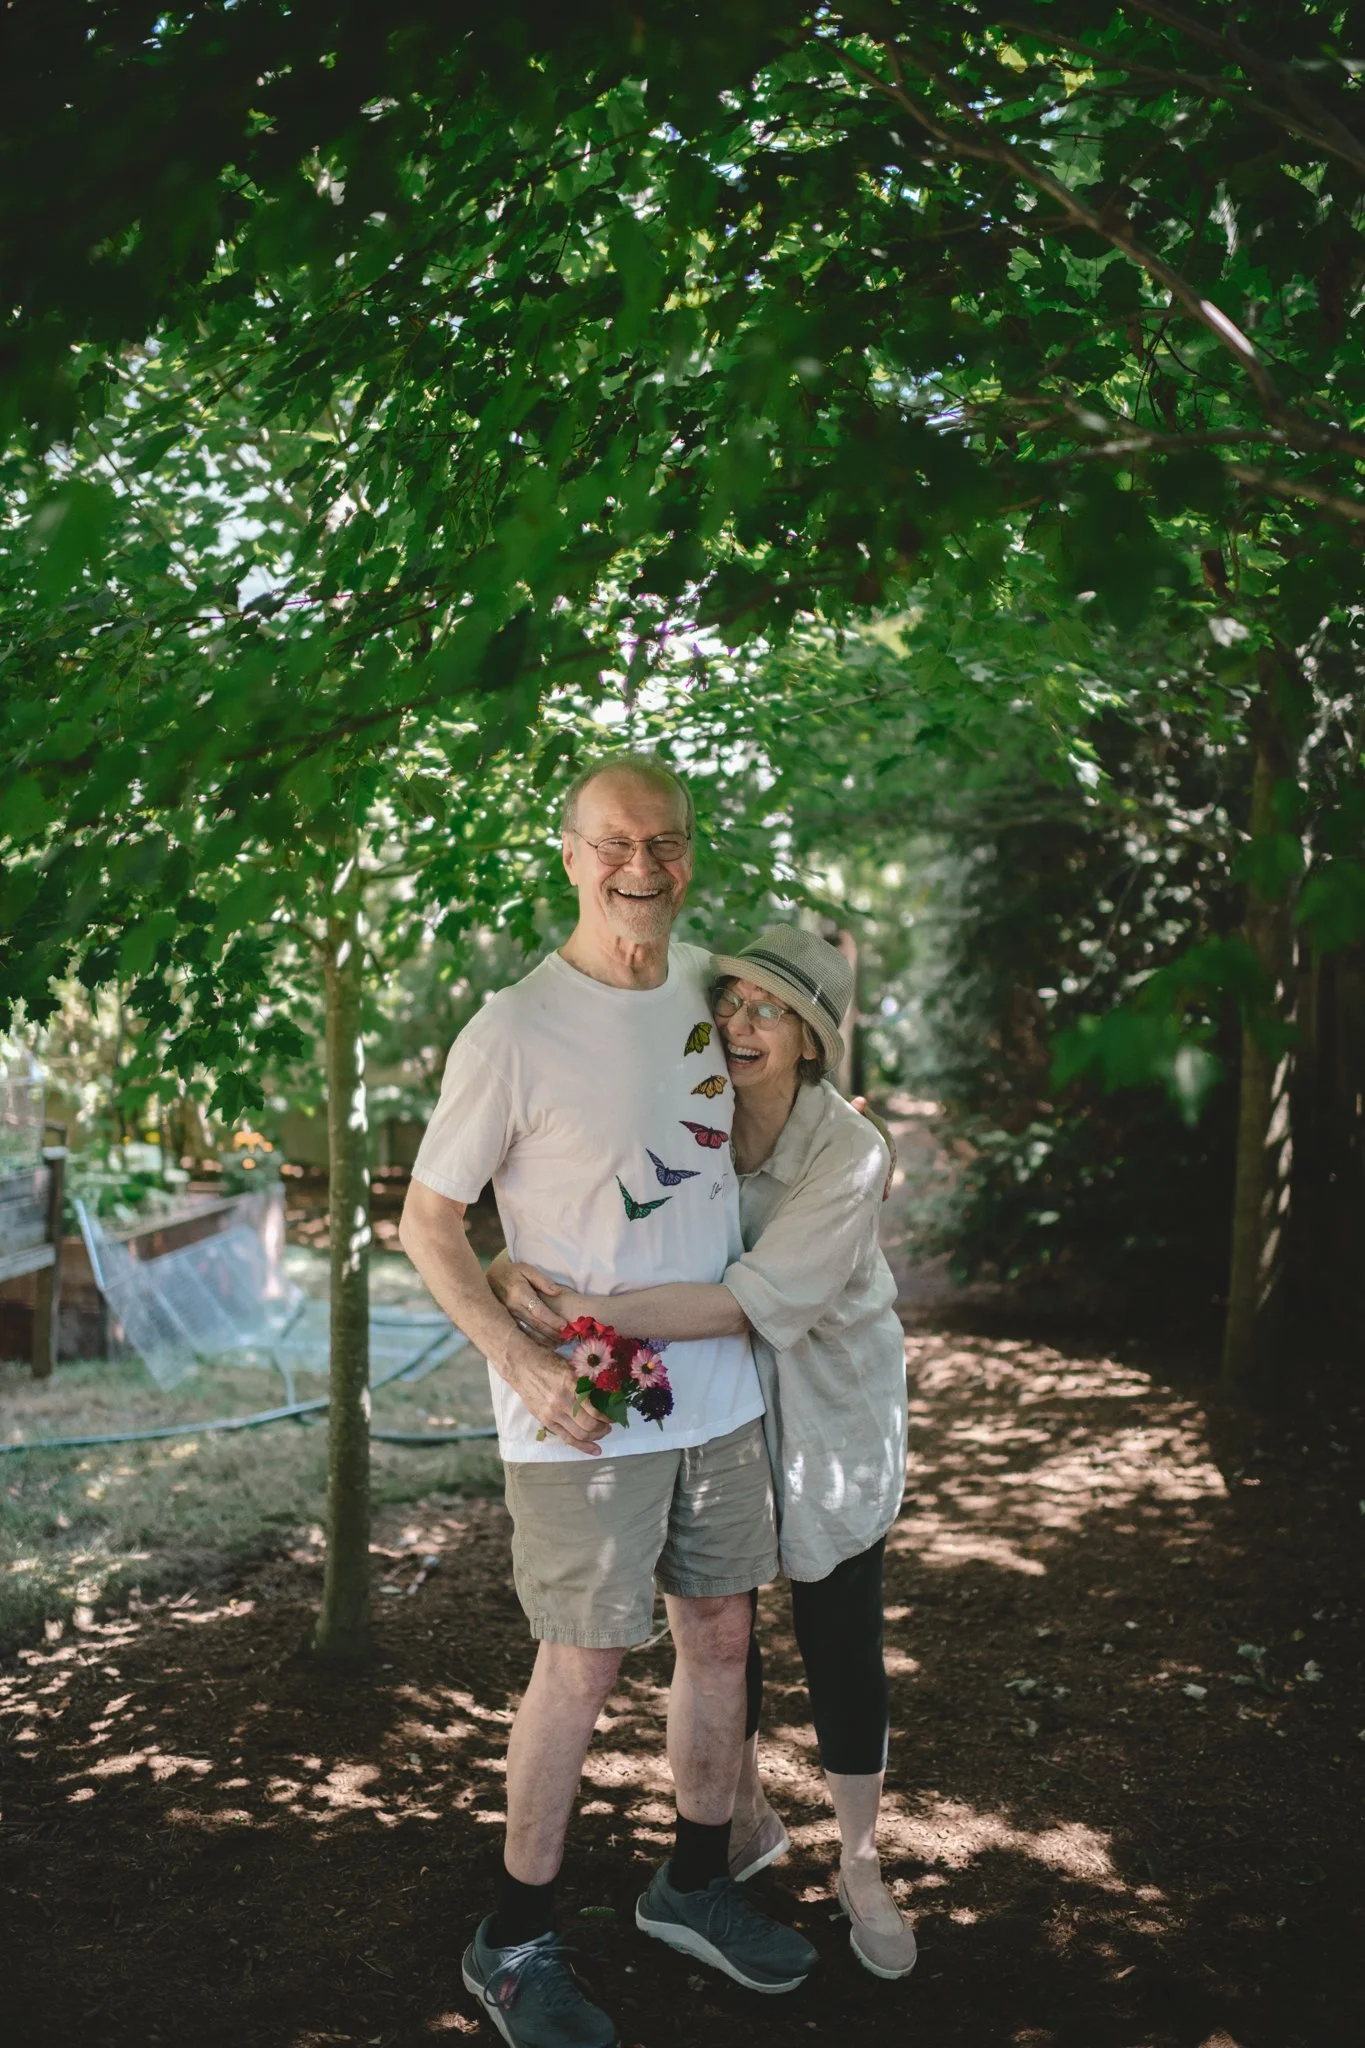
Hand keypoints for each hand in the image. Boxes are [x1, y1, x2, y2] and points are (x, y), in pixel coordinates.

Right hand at [486, 1253, 566, 1342]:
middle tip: (568, 1338)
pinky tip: (547, 1345)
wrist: (491, 1278)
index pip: (538, 1310)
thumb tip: (557, 1292)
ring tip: (561, 1343)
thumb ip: (542, 1280)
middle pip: (536, 1324)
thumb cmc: (513, 1273)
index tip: (565, 1325)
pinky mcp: (508, 1323)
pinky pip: (523, 1335)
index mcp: (520, 1294)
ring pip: (530, 1333)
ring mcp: (510, 1318)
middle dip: (553, 1333)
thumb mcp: (527, 1269)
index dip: (552, 1320)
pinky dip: (536, 1342)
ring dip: (546, 1340)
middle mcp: (514, 1308)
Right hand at [506, 1338, 610, 1455]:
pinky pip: (567, 1438)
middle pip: (589, 1425)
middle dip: (603, 1428)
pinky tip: (594, 1449)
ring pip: (579, 1434)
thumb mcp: (571, 1368)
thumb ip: (585, 1383)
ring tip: (602, 1433)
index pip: (595, 1409)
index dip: (608, 1416)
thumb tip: (605, 1396)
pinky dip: (582, 1446)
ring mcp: (553, 1414)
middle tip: (609, 1426)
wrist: (521, 1366)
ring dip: (595, 1437)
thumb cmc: (548, 1362)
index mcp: (571, 1385)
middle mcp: (562, 1402)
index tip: (614, 1416)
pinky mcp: (545, 1421)